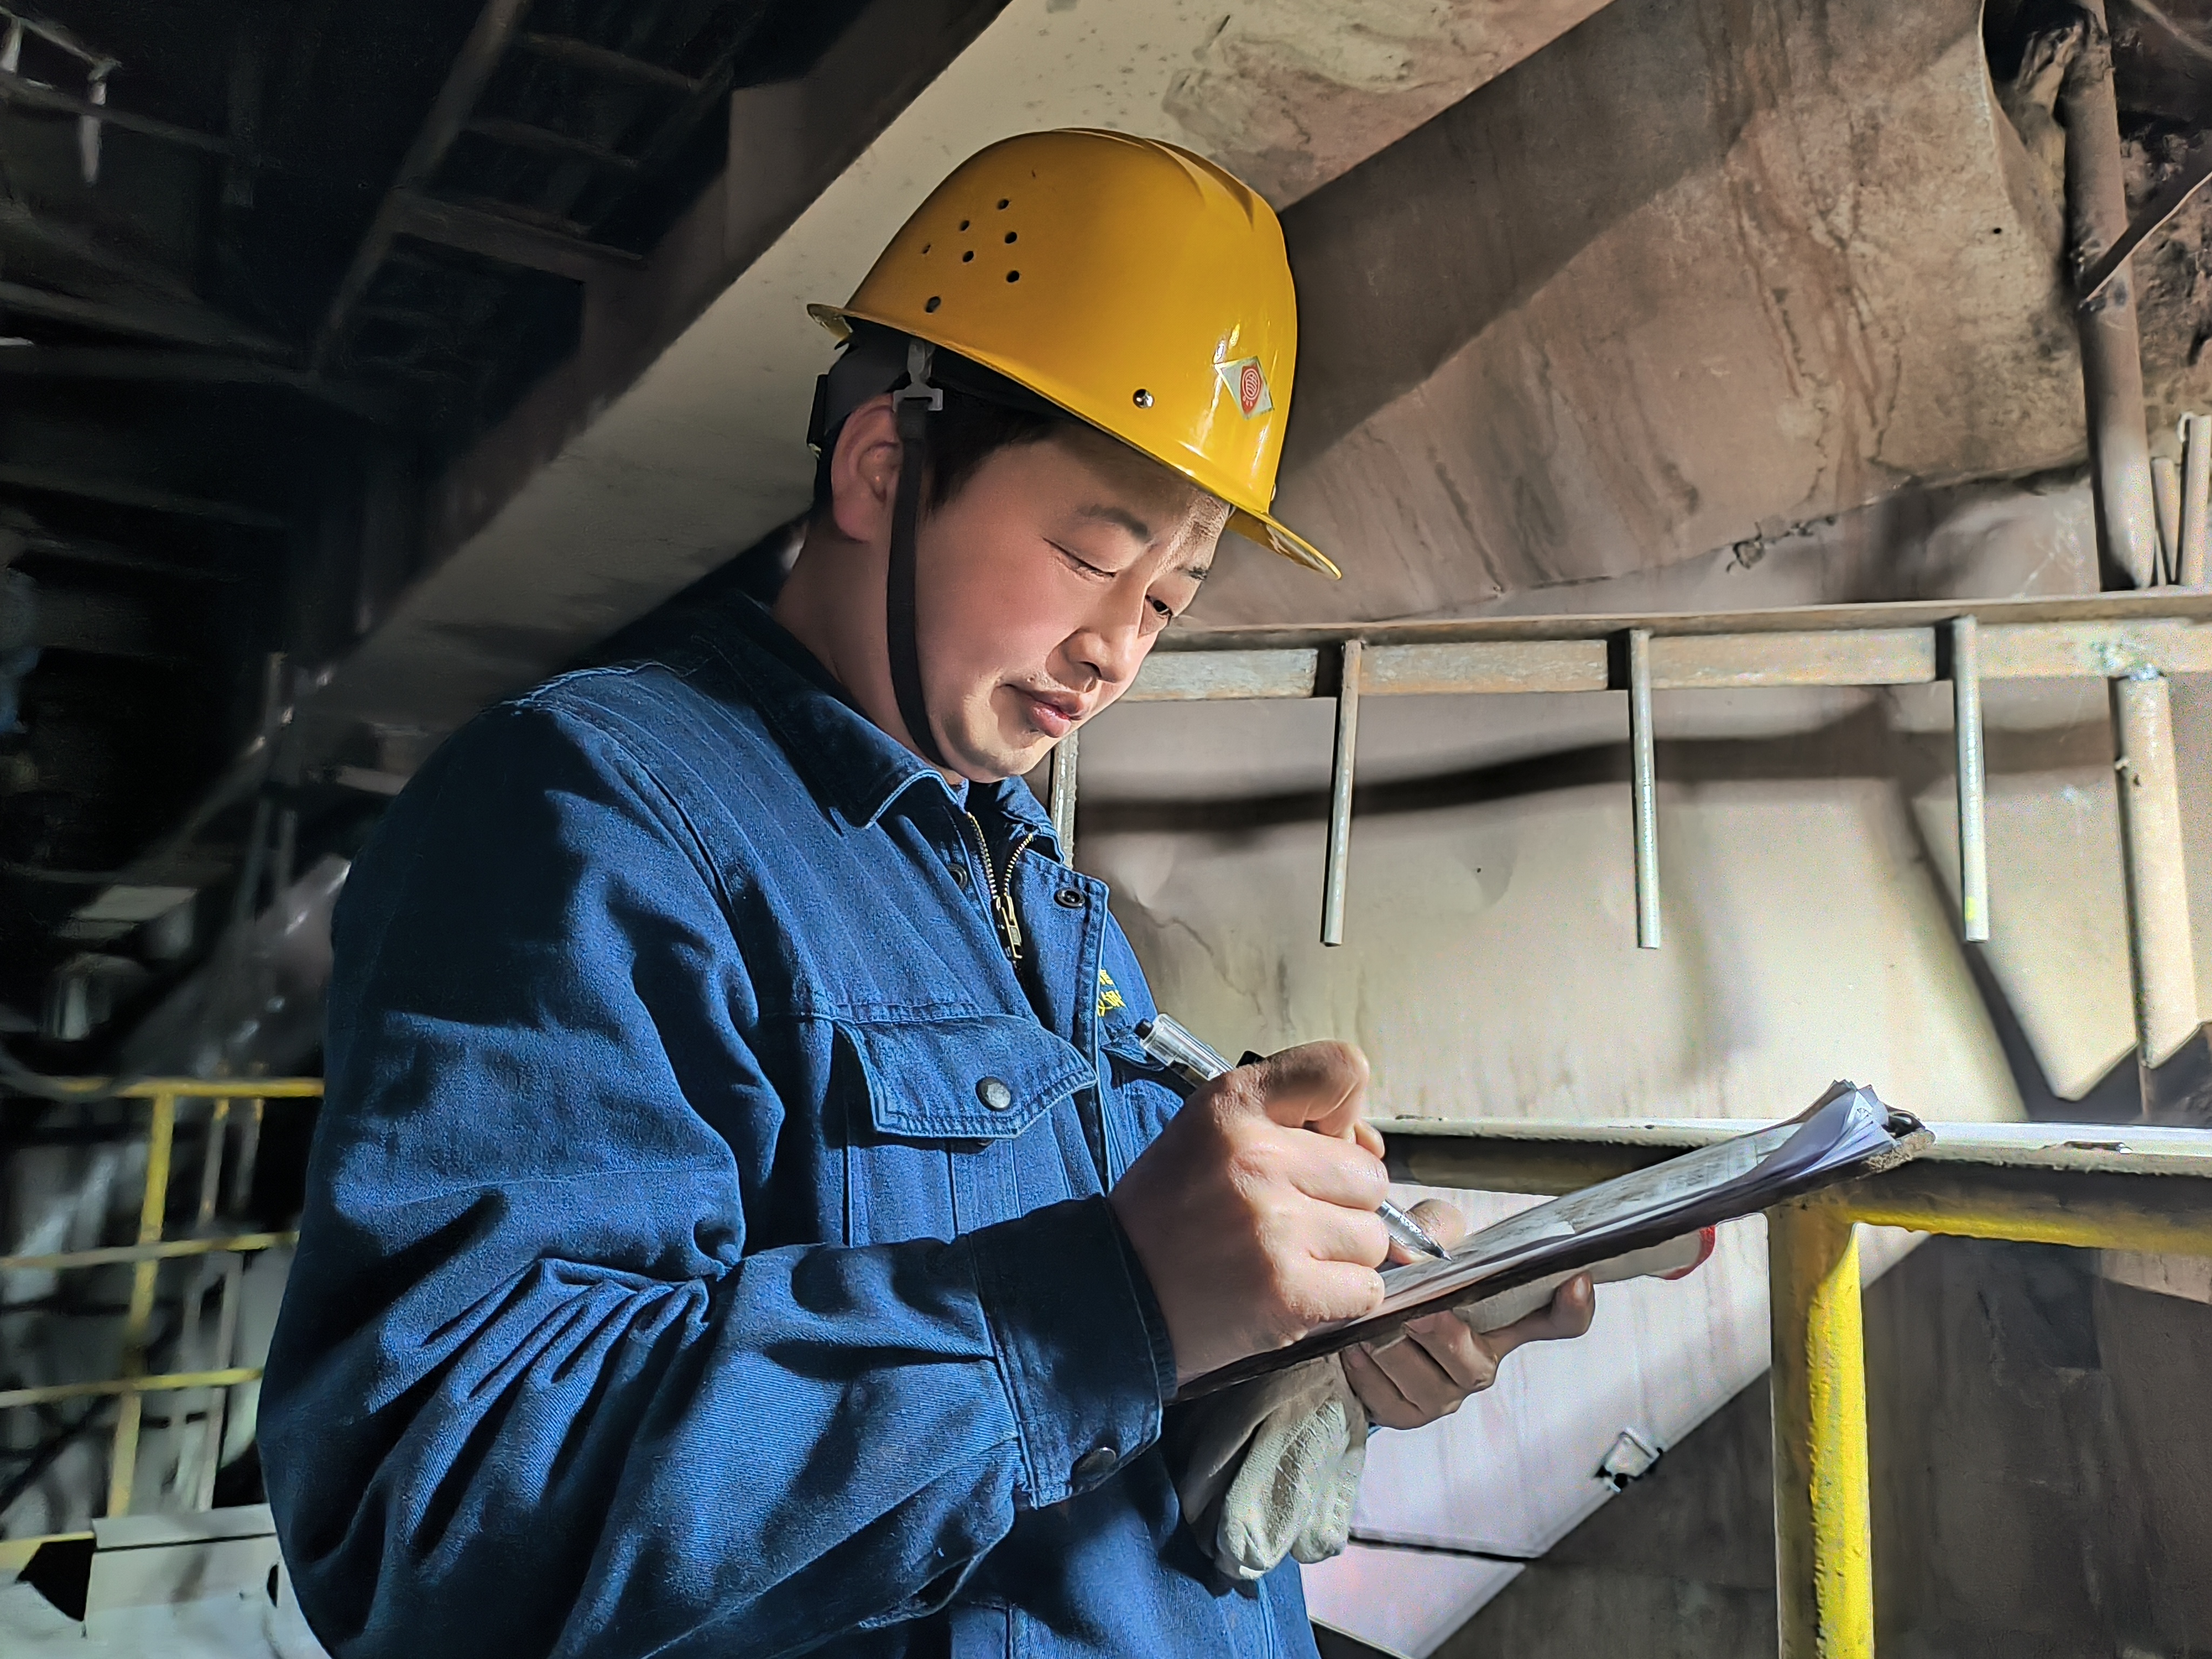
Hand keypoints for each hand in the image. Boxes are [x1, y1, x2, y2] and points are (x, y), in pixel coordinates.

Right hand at [1109, 1042, 1391, 1382]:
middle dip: (1339, 1201)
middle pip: (1370, 1174)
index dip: (1344, 1112)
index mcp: (1233, 1104)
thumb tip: (1373, 1147)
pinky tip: (1289, 1292)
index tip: (1318, 1141)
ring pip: (1372, 1236)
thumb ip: (1292, 1119)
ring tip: (1280, 1258)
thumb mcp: (1210, 1130)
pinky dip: (1338, 1298)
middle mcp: (1257, 1157)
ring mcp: (1276, 1228)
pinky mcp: (1290, 1293)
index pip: (1344, 1070)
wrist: (1115, 1295)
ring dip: (1339, 1254)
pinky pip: (1366, 1289)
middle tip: (1282, 1219)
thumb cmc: (1171, 1212)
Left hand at [1341, 1199, 1595, 1429]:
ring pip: (1429, 1383)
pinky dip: (1368, 1373)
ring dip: (1394, 1351)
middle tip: (1416, 1313)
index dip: (1573, 1308)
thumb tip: (1421, 1252)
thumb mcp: (1422, 1236)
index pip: (1558, 1321)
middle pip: (1476, 1361)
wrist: (1356, 1309)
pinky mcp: (1409, 1413)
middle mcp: (1482, 1358)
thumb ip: (1431, 1227)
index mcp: (1502, 1317)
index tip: (1574, 1281)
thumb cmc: (1405, 1274)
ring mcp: (1447, 1391)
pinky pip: (1392, 1401)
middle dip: (1443, 1335)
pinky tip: (1354, 1349)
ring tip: (1369, 1326)